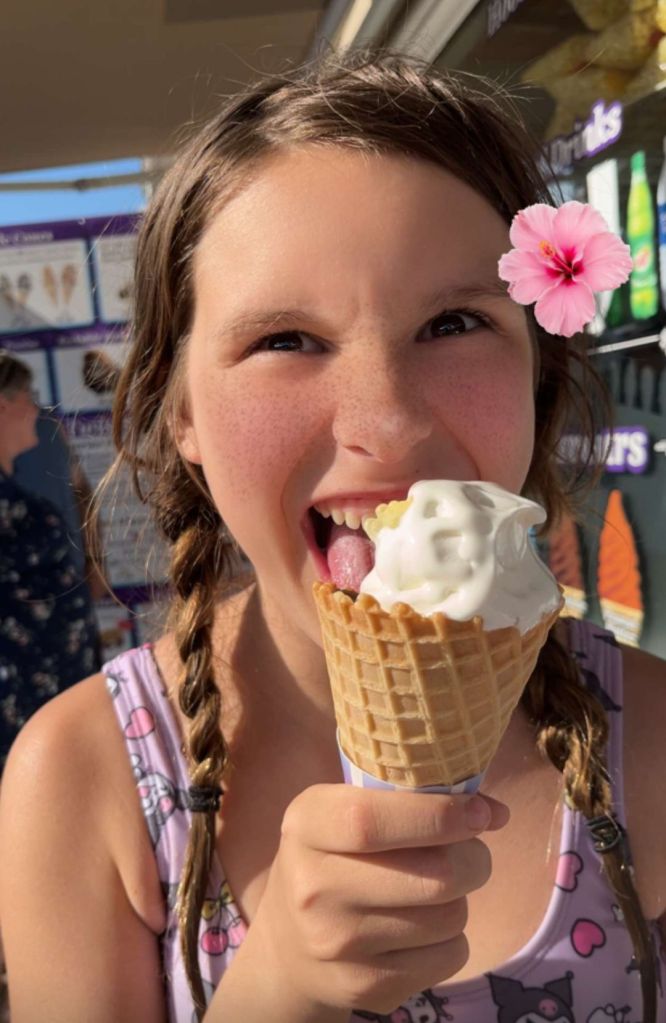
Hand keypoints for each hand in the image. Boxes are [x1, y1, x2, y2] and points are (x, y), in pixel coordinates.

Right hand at [246, 784, 508, 1015]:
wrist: (289, 946)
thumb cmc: (333, 857)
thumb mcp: (343, 810)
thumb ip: (409, 798)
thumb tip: (495, 811)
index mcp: (306, 826)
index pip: (371, 820)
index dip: (437, 815)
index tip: (480, 813)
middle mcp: (313, 887)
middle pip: (430, 876)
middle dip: (473, 859)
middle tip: (472, 851)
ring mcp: (337, 944)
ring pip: (448, 916)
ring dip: (460, 899)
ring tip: (434, 889)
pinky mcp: (365, 988)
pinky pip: (449, 956)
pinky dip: (452, 939)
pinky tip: (423, 929)